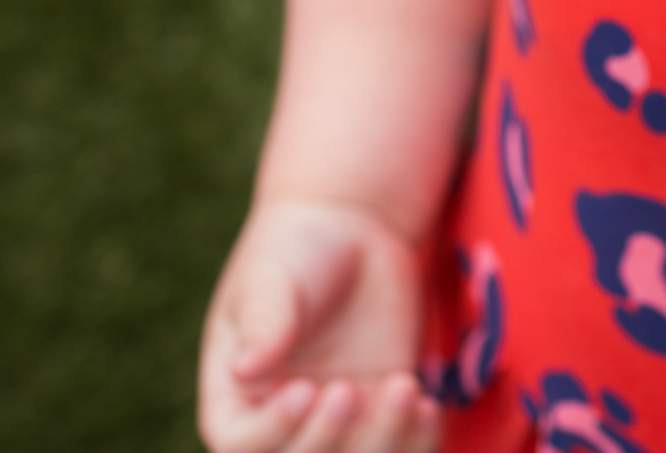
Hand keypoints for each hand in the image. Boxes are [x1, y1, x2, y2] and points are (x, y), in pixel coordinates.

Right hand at [198, 199, 439, 452]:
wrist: (354, 234)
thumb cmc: (296, 252)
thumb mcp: (270, 279)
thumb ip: (262, 324)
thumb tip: (244, 369)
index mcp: (237, 400)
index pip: (242, 445)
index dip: (275, 430)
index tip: (306, 389)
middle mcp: (287, 424)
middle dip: (329, 440)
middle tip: (350, 389)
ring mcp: (341, 423)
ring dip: (384, 442)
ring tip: (403, 389)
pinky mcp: (386, 412)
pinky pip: (405, 449)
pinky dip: (419, 441)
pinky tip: (428, 403)